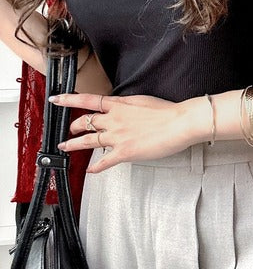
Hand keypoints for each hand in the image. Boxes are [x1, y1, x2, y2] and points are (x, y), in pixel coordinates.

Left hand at [49, 93, 192, 173]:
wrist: (179, 123)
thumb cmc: (167, 111)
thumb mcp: (142, 101)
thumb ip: (128, 106)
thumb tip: (121, 108)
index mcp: (120, 105)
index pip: (88, 100)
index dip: (69, 99)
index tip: (56, 99)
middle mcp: (114, 120)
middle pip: (86, 122)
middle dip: (75, 126)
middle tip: (70, 129)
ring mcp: (117, 137)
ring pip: (89, 141)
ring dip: (74, 144)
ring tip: (65, 146)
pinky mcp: (124, 152)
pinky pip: (104, 161)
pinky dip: (96, 167)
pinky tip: (91, 170)